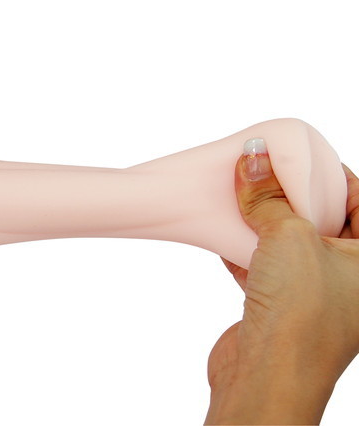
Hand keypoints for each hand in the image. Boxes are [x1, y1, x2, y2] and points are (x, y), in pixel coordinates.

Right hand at [205, 139, 358, 424]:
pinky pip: (264, 266)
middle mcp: (350, 277)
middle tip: (264, 172)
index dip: (329, 173)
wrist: (265, 378)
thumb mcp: (290, 238)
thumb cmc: (300, 315)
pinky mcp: (280, 307)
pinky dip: (244, 249)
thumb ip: (270, 196)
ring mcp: (315, 294)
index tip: (295, 156)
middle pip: (322, 220)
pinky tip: (222, 233)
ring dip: (262, 222)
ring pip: (289, 244)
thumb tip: (254, 156)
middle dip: (289, 196)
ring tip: (239, 196)